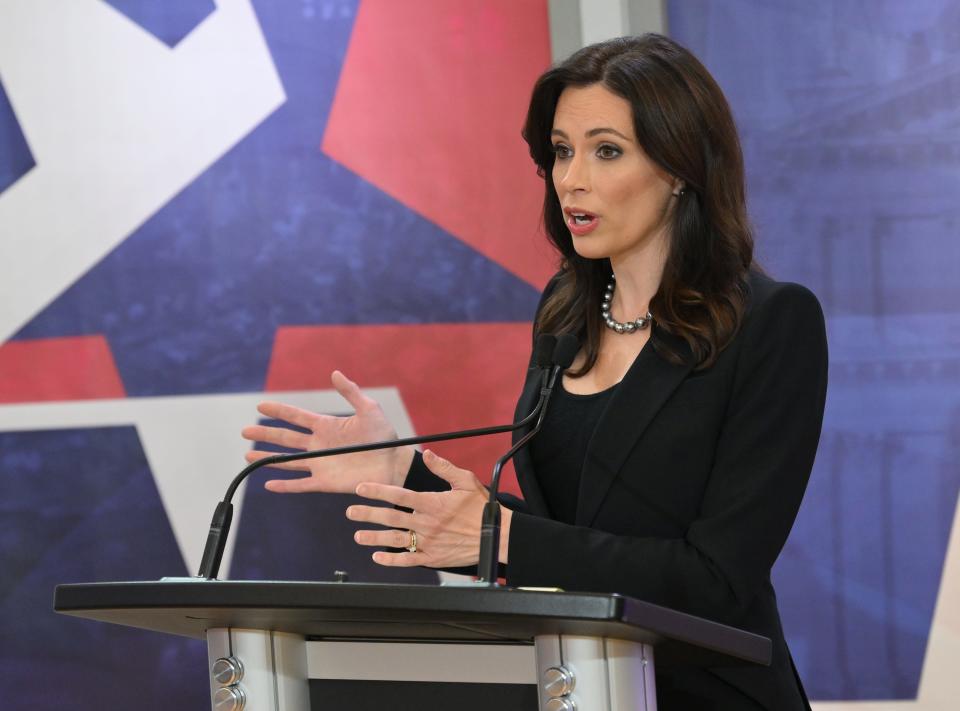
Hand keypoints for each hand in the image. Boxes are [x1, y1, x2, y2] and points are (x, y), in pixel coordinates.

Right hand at [240, 370, 412, 493]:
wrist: (394, 464)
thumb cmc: (384, 436)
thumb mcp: (368, 409)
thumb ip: (351, 392)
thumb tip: (334, 373)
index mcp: (327, 426)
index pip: (296, 417)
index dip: (279, 411)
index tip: (261, 406)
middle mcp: (319, 445)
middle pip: (286, 438)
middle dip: (266, 434)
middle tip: (245, 431)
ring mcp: (320, 464)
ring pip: (288, 461)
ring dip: (268, 458)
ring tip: (248, 455)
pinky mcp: (325, 482)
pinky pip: (301, 484)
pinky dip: (285, 485)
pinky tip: (268, 484)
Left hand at [346, 450, 511, 568]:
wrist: (497, 536)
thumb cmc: (482, 507)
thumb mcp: (465, 481)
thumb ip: (443, 468)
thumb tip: (427, 454)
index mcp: (432, 502)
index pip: (399, 495)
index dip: (377, 491)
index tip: (360, 489)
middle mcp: (427, 523)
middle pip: (391, 517)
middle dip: (367, 514)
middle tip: (350, 512)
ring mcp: (429, 542)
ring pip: (395, 540)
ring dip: (373, 538)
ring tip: (357, 536)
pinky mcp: (433, 558)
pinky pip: (407, 561)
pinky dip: (391, 561)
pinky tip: (377, 558)